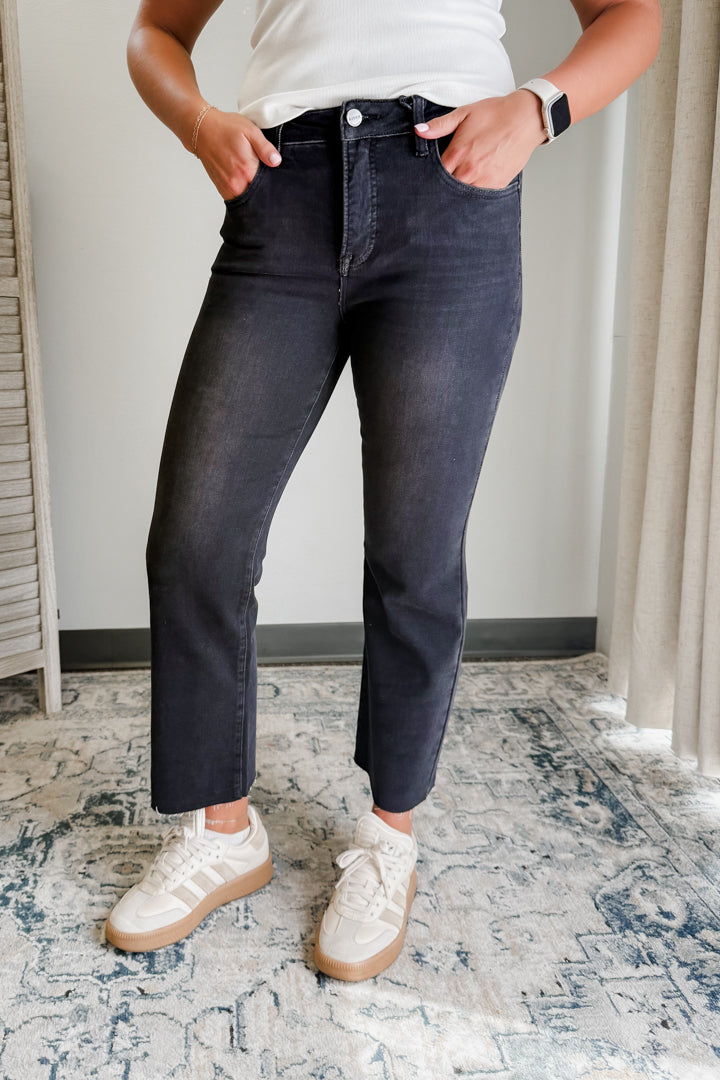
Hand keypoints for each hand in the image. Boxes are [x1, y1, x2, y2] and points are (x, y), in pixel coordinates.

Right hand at [193, 108, 281, 199]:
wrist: (201, 130)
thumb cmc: (225, 128)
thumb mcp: (250, 131)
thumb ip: (265, 148)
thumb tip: (276, 161)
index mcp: (247, 170)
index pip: (268, 185)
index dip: (274, 181)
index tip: (275, 174)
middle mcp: (237, 183)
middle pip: (259, 195)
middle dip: (265, 188)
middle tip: (264, 174)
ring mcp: (228, 188)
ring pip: (249, 199)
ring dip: (254, 191)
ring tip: (252, 175)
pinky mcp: (222, 189)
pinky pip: (238, 198)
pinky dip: (244, 193)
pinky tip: (245, 180)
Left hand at [414, 89, 548, 188]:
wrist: (526, 118)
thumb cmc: (496, 114)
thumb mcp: (465, 113)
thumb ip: (440, 125)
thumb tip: (418, 130)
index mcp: (458, 153)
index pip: (434, 175)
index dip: (429, 177)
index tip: (427, 178)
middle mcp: (470, 171)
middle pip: (447, 189)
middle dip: (442, 188)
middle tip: (440, 188)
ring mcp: (484, 180)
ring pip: (463, 197)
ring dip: (459, 193)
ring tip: (457, 187)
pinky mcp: (497, 185)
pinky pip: (480, 197)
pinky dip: (475, 194)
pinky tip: (472, 188)